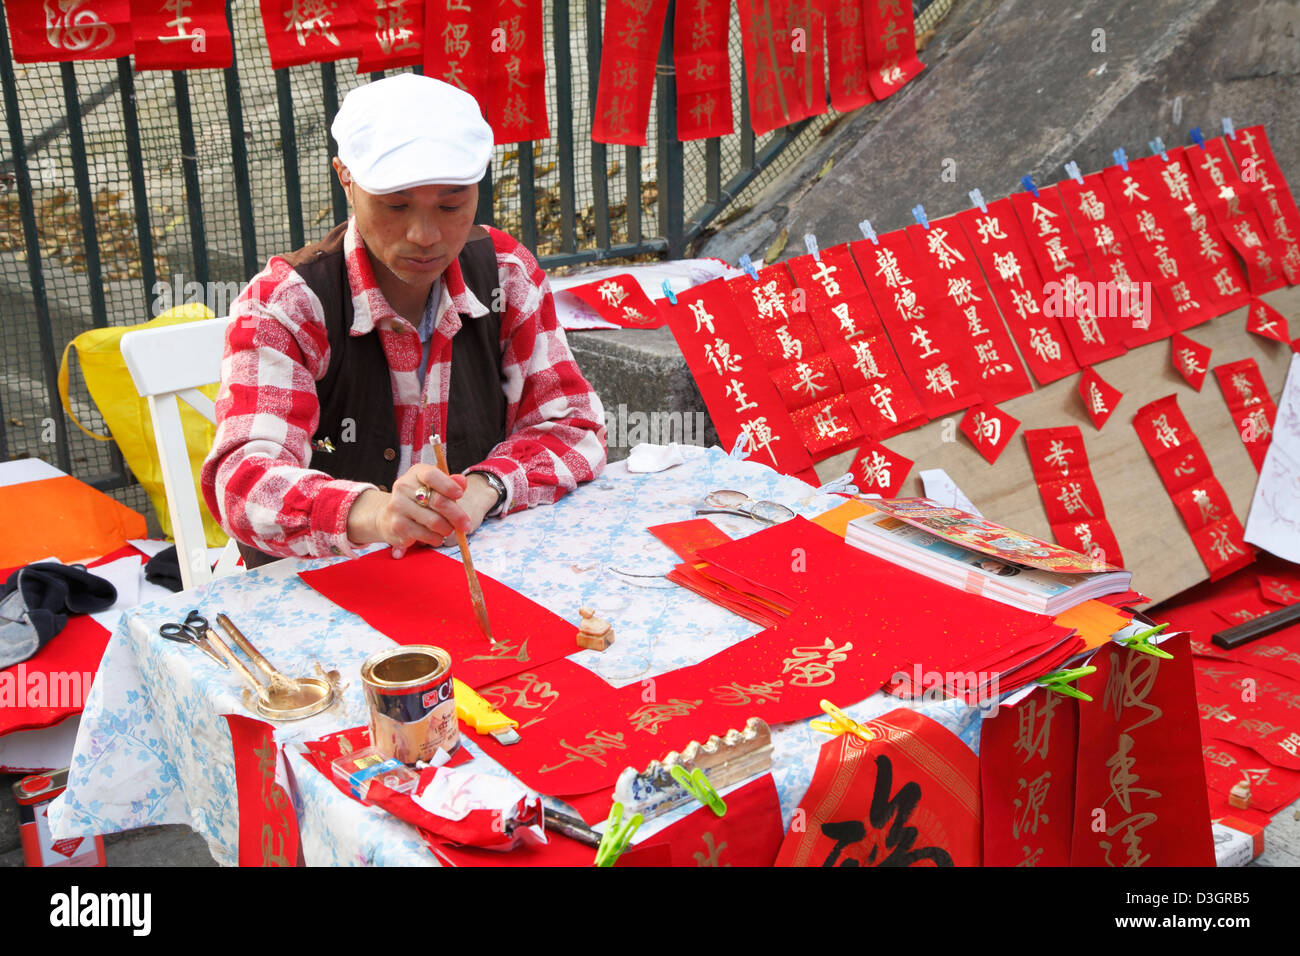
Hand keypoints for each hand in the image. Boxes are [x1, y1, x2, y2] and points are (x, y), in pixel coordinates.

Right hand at [346, 466, 497, 558]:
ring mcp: (397, 507)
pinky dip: (433, 539)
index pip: (432, 474)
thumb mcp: (432, 488)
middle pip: (437, 502)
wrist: (383, 515)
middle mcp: (403, 487)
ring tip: (446, 531)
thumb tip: (463, 482)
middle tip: (466, 525)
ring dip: (445, 530)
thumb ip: (449, 485)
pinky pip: (424, 536)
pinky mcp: (396, 527)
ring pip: (433, 522)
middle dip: (456, 515)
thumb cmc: (417, 500)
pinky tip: (432, 536)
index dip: (448, 484)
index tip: (461, 493)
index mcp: (416, 472)